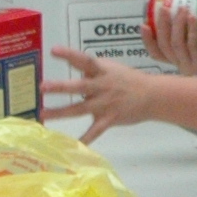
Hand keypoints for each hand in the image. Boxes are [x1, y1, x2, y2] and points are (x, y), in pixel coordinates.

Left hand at [41, 48, 163, 141]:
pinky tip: (74, 145)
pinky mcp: (109, 119)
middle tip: (43, 87)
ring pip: (80, 108)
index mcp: (102, 71)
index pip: (84, 60)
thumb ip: (92, 71)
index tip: (53, 51)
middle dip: (61, 87)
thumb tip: (76, 74)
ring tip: (43, 113)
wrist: (154, 96)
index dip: (69, 55)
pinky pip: (95, 131)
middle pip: (79, 86)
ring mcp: (105, 104)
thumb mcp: (112, 69)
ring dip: (61, 111)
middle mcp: (102, 86)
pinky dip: (86, 139)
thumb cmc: (130, 80)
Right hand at [141, 5, 196, 76]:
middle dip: (162, 25)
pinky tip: (193, 18)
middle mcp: (182, 65)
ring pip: (176, 44)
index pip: (157, 53)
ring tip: (182, 9)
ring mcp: (192, 66)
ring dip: (177, 25)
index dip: (148, 40)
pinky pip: (192, 45)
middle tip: (165, 8)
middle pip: (164, 45)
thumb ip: (193, 30)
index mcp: (180, 60)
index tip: (143, 24)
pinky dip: (191, 30)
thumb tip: (187, 2)